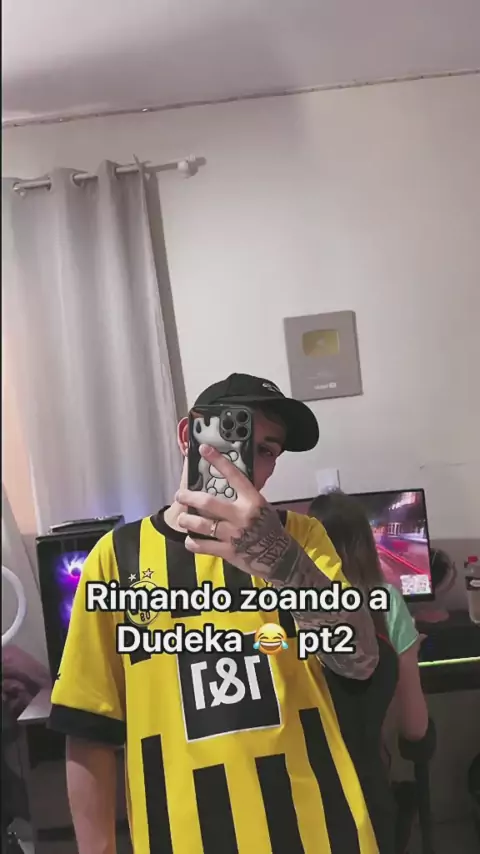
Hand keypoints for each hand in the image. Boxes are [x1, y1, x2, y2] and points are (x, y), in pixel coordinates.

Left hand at [176, 444, 290, 577]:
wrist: (279, 557)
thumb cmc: (268, 528)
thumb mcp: (261, 506)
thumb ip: (242, 498)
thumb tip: (221, 485)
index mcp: (252, 500)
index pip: (233, 476)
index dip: (218, 461)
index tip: (204, 449)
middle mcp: (242, 515)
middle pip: (208, 502)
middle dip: (189, 497)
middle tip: (180, 495)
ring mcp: (234, 534)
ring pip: (202, 524)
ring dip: (187, 520)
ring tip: (182, 518)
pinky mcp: (228, 551)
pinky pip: (203, 546)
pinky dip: (192, 543)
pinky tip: (190, 540)